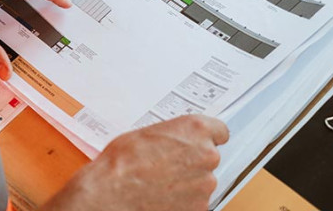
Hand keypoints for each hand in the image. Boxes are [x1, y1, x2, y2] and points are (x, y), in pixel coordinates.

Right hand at [41, 115, 228, 210]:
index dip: (206, 137)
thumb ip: (172, 135)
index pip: (219, 131)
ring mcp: (205, 184)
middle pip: (209, 157)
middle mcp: (207, 155)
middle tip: (168, 163)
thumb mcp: (146, 133)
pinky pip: (195, 200)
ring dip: (187, 181)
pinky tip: (162, 194)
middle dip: (192, 160)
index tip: (199, 141)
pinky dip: (183, 199)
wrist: (113, 194)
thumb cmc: (123, 163)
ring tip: (160, 181)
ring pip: (202, 180)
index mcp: (196, 130)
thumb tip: (175, 140)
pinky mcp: (200, 207)